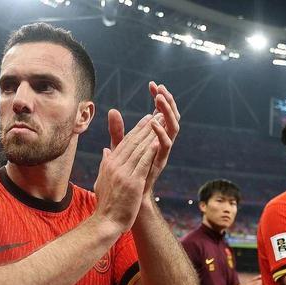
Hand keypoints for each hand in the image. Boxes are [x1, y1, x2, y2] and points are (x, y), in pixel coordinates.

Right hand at [93, 112, 158, 232]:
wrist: (105, 222)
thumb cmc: (105, 205)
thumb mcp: (102, 180)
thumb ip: (105, 164)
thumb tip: (106, 152)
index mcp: (108, 164)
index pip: (124, 142)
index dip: (137, 129)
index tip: (146, 119)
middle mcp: (115, 165)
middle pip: (132, 142)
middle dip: (146, 127)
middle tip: (157, 114)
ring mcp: (124, 174)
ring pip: (139, 149)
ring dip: (151, 134)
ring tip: (161, 123)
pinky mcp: (132, 183)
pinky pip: (143, 163)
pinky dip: (151, 151)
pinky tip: (158, 141)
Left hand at [108, 82, 179, 199]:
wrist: (127, 199)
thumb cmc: (125, 175)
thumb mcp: (120, 147)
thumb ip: (117, 130)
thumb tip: (112, 111)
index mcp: (154, 138)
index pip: (160, 113)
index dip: (158, 99)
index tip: (152, 85)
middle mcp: (161, 143)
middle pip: (171, 117)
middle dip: (167, 101)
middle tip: (160, 88)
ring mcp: (162, 153)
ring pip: (173, 127)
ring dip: (167, 112)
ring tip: (160, 99)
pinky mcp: (160, 162)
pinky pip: (166, 145)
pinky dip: (161, 133)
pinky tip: (154, 123)